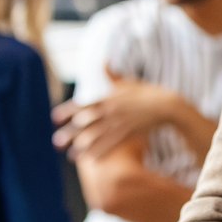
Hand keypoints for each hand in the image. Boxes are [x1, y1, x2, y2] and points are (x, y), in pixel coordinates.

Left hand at [52, 65, 175, 160]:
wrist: (166, 105)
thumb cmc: (146, 92)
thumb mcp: (127, 82)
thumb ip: (112, 75)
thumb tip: (104, 61)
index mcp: (108, 98)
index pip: (83, 104)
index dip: (67, 111)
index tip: (54, 118)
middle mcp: (111, 110)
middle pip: (86, 123)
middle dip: (70, 134)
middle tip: (57, 143)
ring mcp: (120, 122)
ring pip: (97, 136)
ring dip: (82, 147)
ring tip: (71, 157)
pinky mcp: (129, 133)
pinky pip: (112, 144)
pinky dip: (101, 152)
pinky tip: (92, 160)